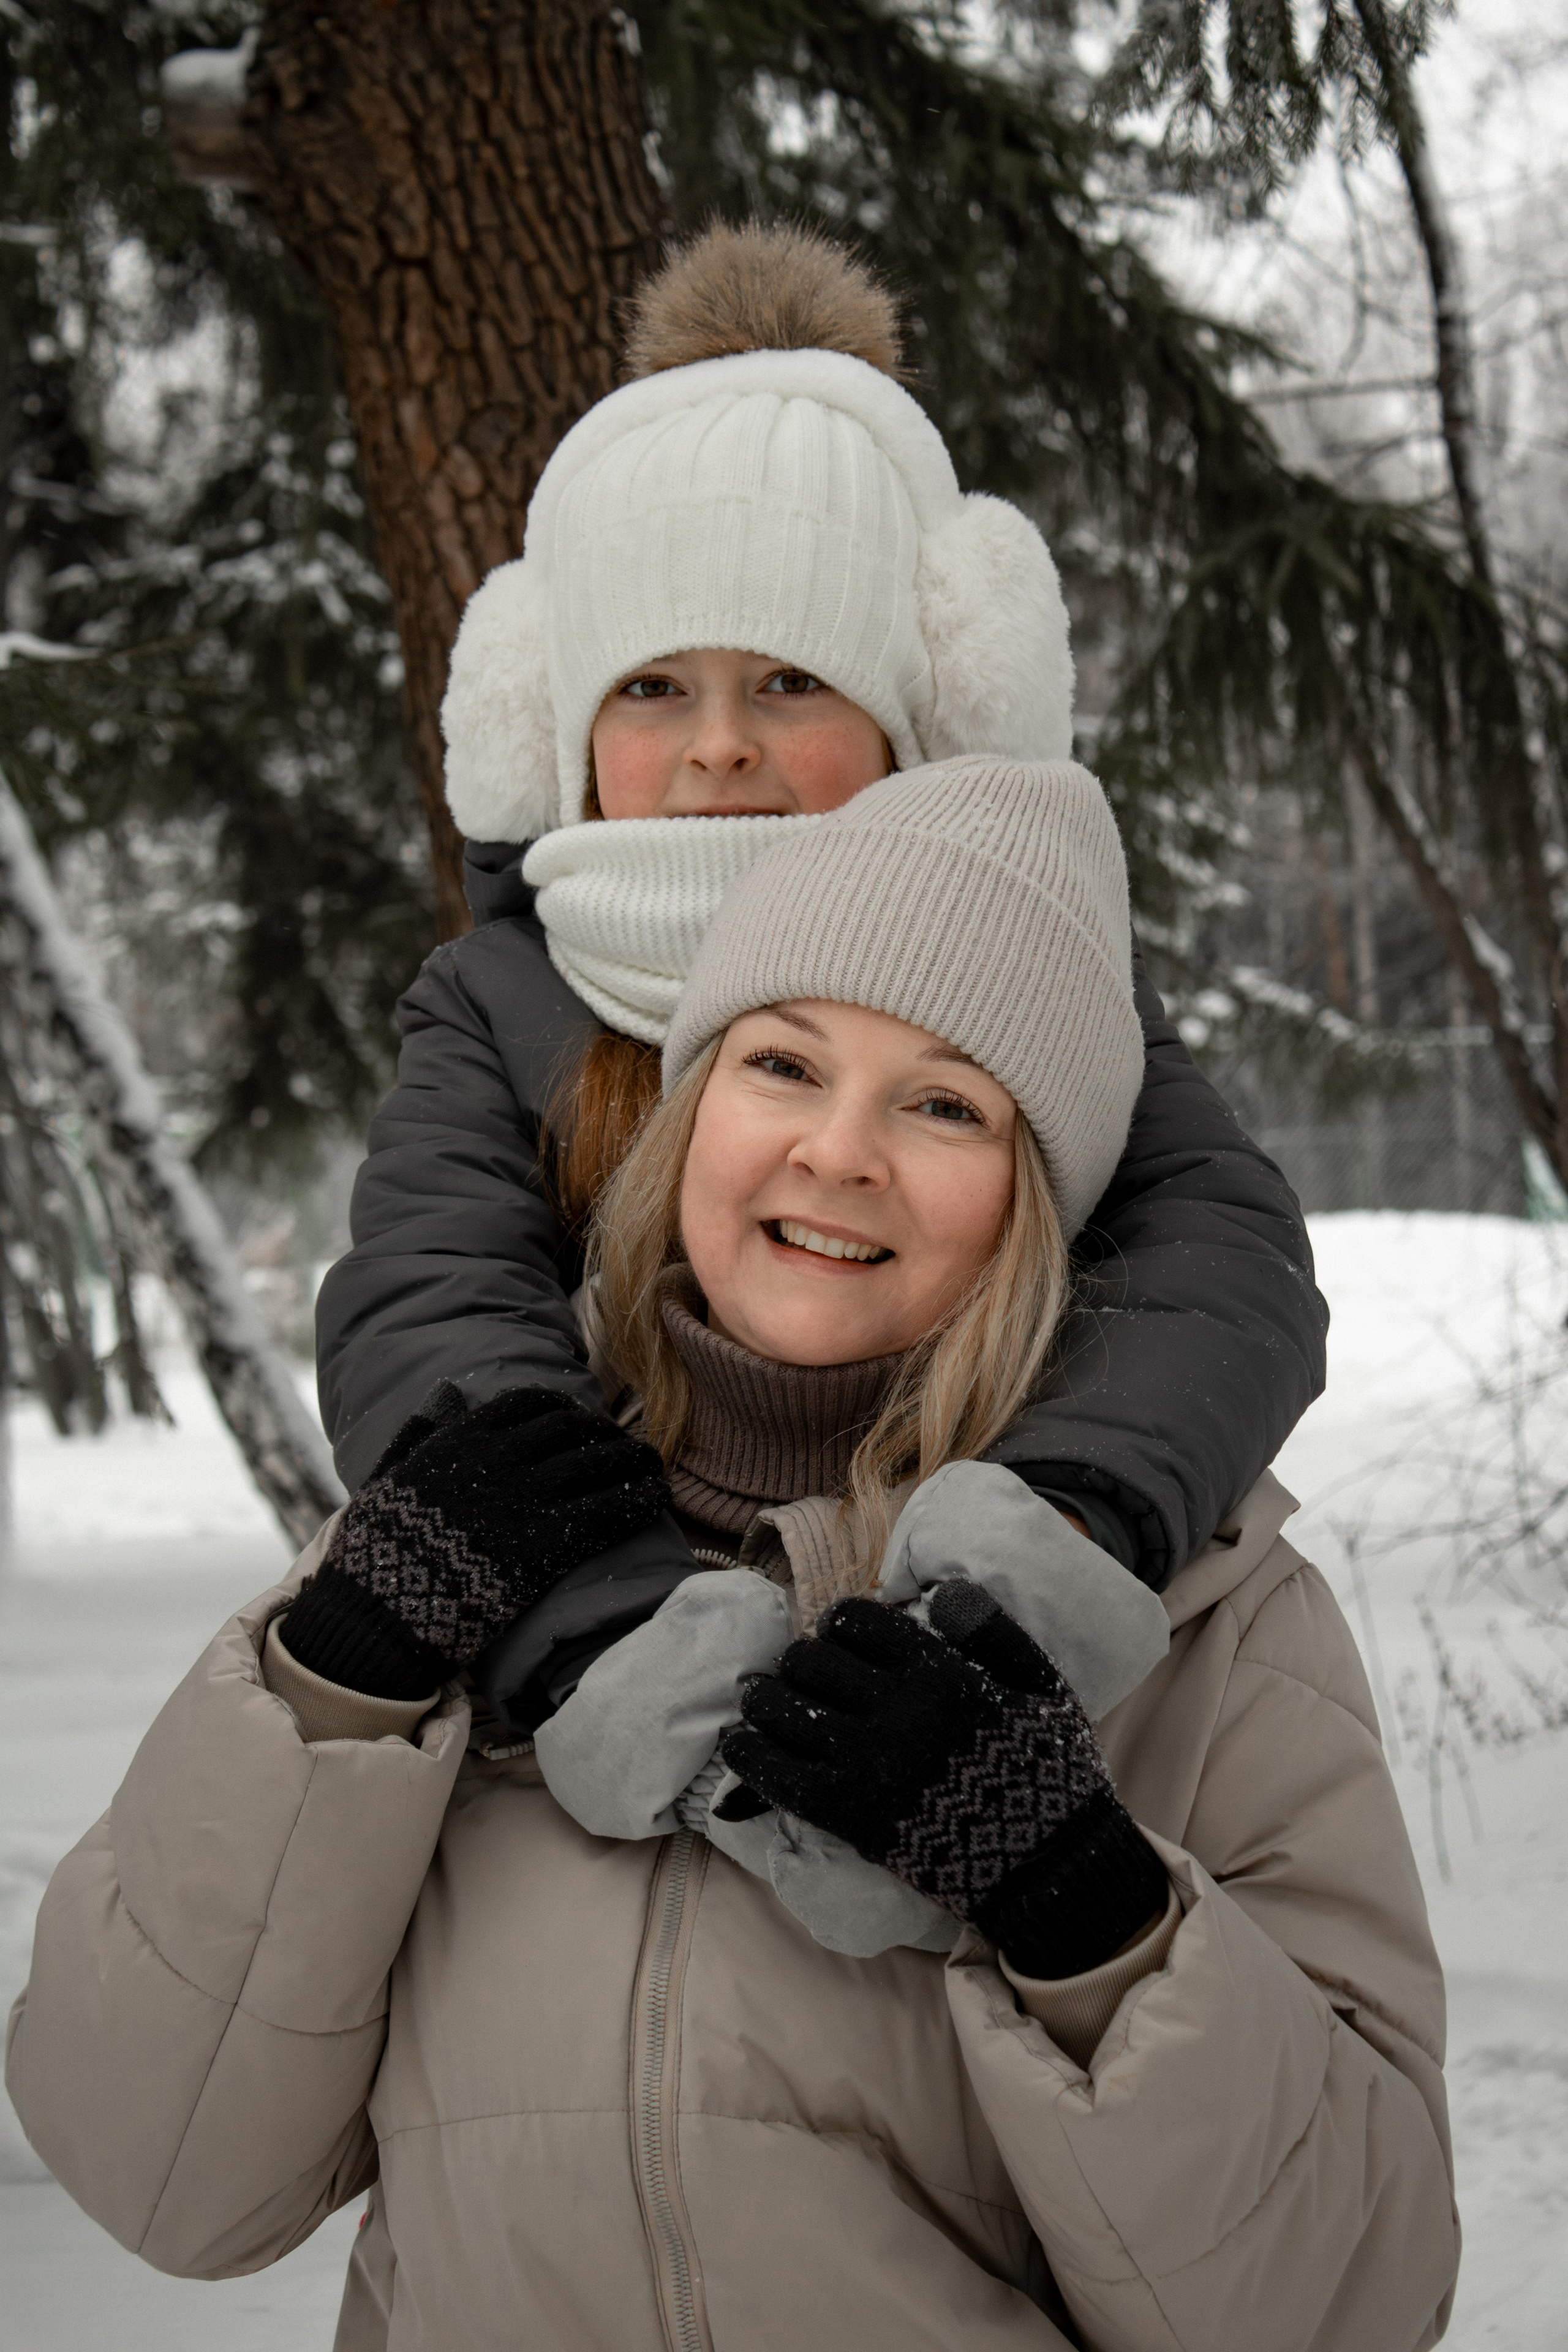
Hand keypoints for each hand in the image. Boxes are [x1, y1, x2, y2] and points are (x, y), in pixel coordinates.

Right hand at [283, 1384, 669, 1694]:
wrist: (380, 1612)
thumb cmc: (377, 1552)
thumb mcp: (389, 1478)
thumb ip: (420, 1433)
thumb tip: (446, 1393)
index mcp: (463, 1439)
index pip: (530, 1404)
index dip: (563, 1410)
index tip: (578, 1423)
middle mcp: (502, 1458)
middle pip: (576, 1427)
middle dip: (605, 1434)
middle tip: (623, 1449)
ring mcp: (530, 1498)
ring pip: (603, 1462)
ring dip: (635, 1460)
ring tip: (652, 1468)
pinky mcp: (552, 1543)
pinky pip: (615, 1508)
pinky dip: (643, 1498)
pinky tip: (656, 1499)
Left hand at [719, 1581, 1166, 1978]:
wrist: (1051, 1869)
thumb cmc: (1052, 1774)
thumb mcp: (1044, 1687)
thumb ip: (995, 1630)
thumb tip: (945, 1589)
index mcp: (941, 1672)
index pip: (857, 1619)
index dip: (838, 1622)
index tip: (838, 1637)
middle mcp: (897, 1711)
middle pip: (808, 1659)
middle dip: (798, 1660)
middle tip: (799, 1674)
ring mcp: (867, 1764)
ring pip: (780, 1708)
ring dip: (762, 1698)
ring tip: (761, 1700)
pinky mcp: (848, 1816)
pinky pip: (774, 1773)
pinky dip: (747, 1753)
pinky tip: (742, 1744)